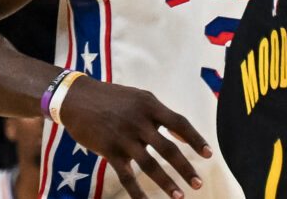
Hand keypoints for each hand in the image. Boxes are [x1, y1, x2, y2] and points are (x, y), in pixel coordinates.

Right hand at [52, 78, 211, 198]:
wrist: (77, 99)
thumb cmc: (114, 99)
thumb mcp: (141, 99)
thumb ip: (161, 115)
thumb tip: (182, 135)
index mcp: (151, 106)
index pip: (180, 124)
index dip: (196, 140)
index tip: (208, 155)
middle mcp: (140, 122)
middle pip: (168, 149)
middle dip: (185, 168)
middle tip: (198, 183)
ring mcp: (124, 138)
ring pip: (149, 165)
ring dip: (166, 182)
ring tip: (179, 195)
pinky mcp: (108, 151)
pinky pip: (125, 175)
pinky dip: (136, 191)